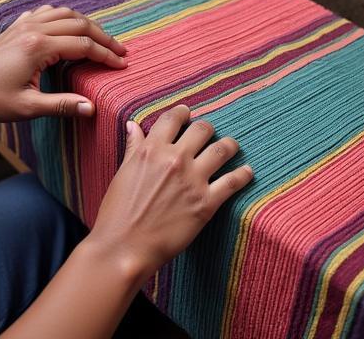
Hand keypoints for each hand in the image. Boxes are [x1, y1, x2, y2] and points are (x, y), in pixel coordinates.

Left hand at [0, 4, 127, 120]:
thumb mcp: (27, 108)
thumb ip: (62, 105)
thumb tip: (92, 108)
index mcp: (39, 47)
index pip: (84, 46)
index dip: (106, 55)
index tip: (122, 64)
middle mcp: (35, 29)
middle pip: (80, 24)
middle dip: (104, 37)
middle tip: (121, 50)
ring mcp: (25, 24)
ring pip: (66, 14)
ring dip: (87, 24)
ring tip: (101, 39)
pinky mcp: (16, 27)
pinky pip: (48, 13)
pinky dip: (64, 16)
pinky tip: (68, 26)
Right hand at [86, 105, 252, 280]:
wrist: (122, 250)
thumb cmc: (116, 214)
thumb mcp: (122, 173)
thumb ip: (133, 147)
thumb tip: (133, 125)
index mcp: (152, 150)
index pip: (174, 118)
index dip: (183, 113)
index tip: (187, 115)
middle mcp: (175, 160)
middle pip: (203, 129)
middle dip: (206, 129)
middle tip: (208, 135)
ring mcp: (193, 180)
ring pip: (222, 149)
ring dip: (230, 146)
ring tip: (232, 147)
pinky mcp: (206, 203)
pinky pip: (233, 182)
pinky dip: (243, 174)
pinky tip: (248, 172)